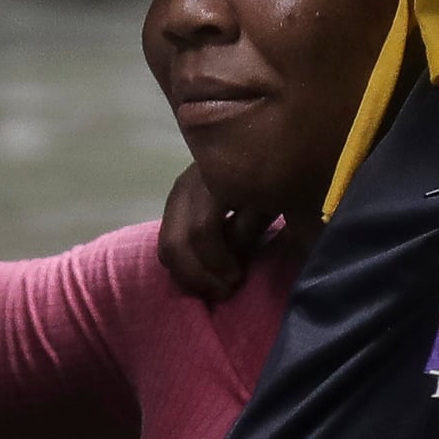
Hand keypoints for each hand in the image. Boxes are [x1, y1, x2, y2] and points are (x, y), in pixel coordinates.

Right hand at [158, 161, 271, 301]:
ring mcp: (178, 193)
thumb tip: (234, 258)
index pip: (201, 230)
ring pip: (166, 244)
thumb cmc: (273, 176)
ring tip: (214, 287)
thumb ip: (248, 229)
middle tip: (223, 291)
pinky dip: (182, 264)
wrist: (263, 148)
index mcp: (212, 180)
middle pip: (174, 241)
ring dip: (187, 273)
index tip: (237, 279)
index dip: (216, 262)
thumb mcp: (268, 200)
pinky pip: (167, 241)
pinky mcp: (175, 203)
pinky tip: (205, 274)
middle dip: (196, 274)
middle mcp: (187, 186)